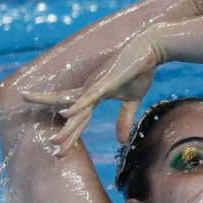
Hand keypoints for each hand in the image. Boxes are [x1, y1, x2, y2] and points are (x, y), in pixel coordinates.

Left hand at [22, 34, 159, 155]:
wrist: (149, 51)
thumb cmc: (139, 71)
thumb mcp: (133, 101)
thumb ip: (124, 119)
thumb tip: (121, 141)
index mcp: (94, 95)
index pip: (80, 119)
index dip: (71, 134)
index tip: (61, 151)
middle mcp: (90, 90)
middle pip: (72, 115)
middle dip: (64, 134)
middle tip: (54, 151)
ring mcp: (96, 85)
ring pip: (77, 108)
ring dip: (67, 125)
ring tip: (54, 140)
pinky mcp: (106, 81)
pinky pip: (89, 96)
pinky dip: (77, 105)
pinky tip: (66, 114)